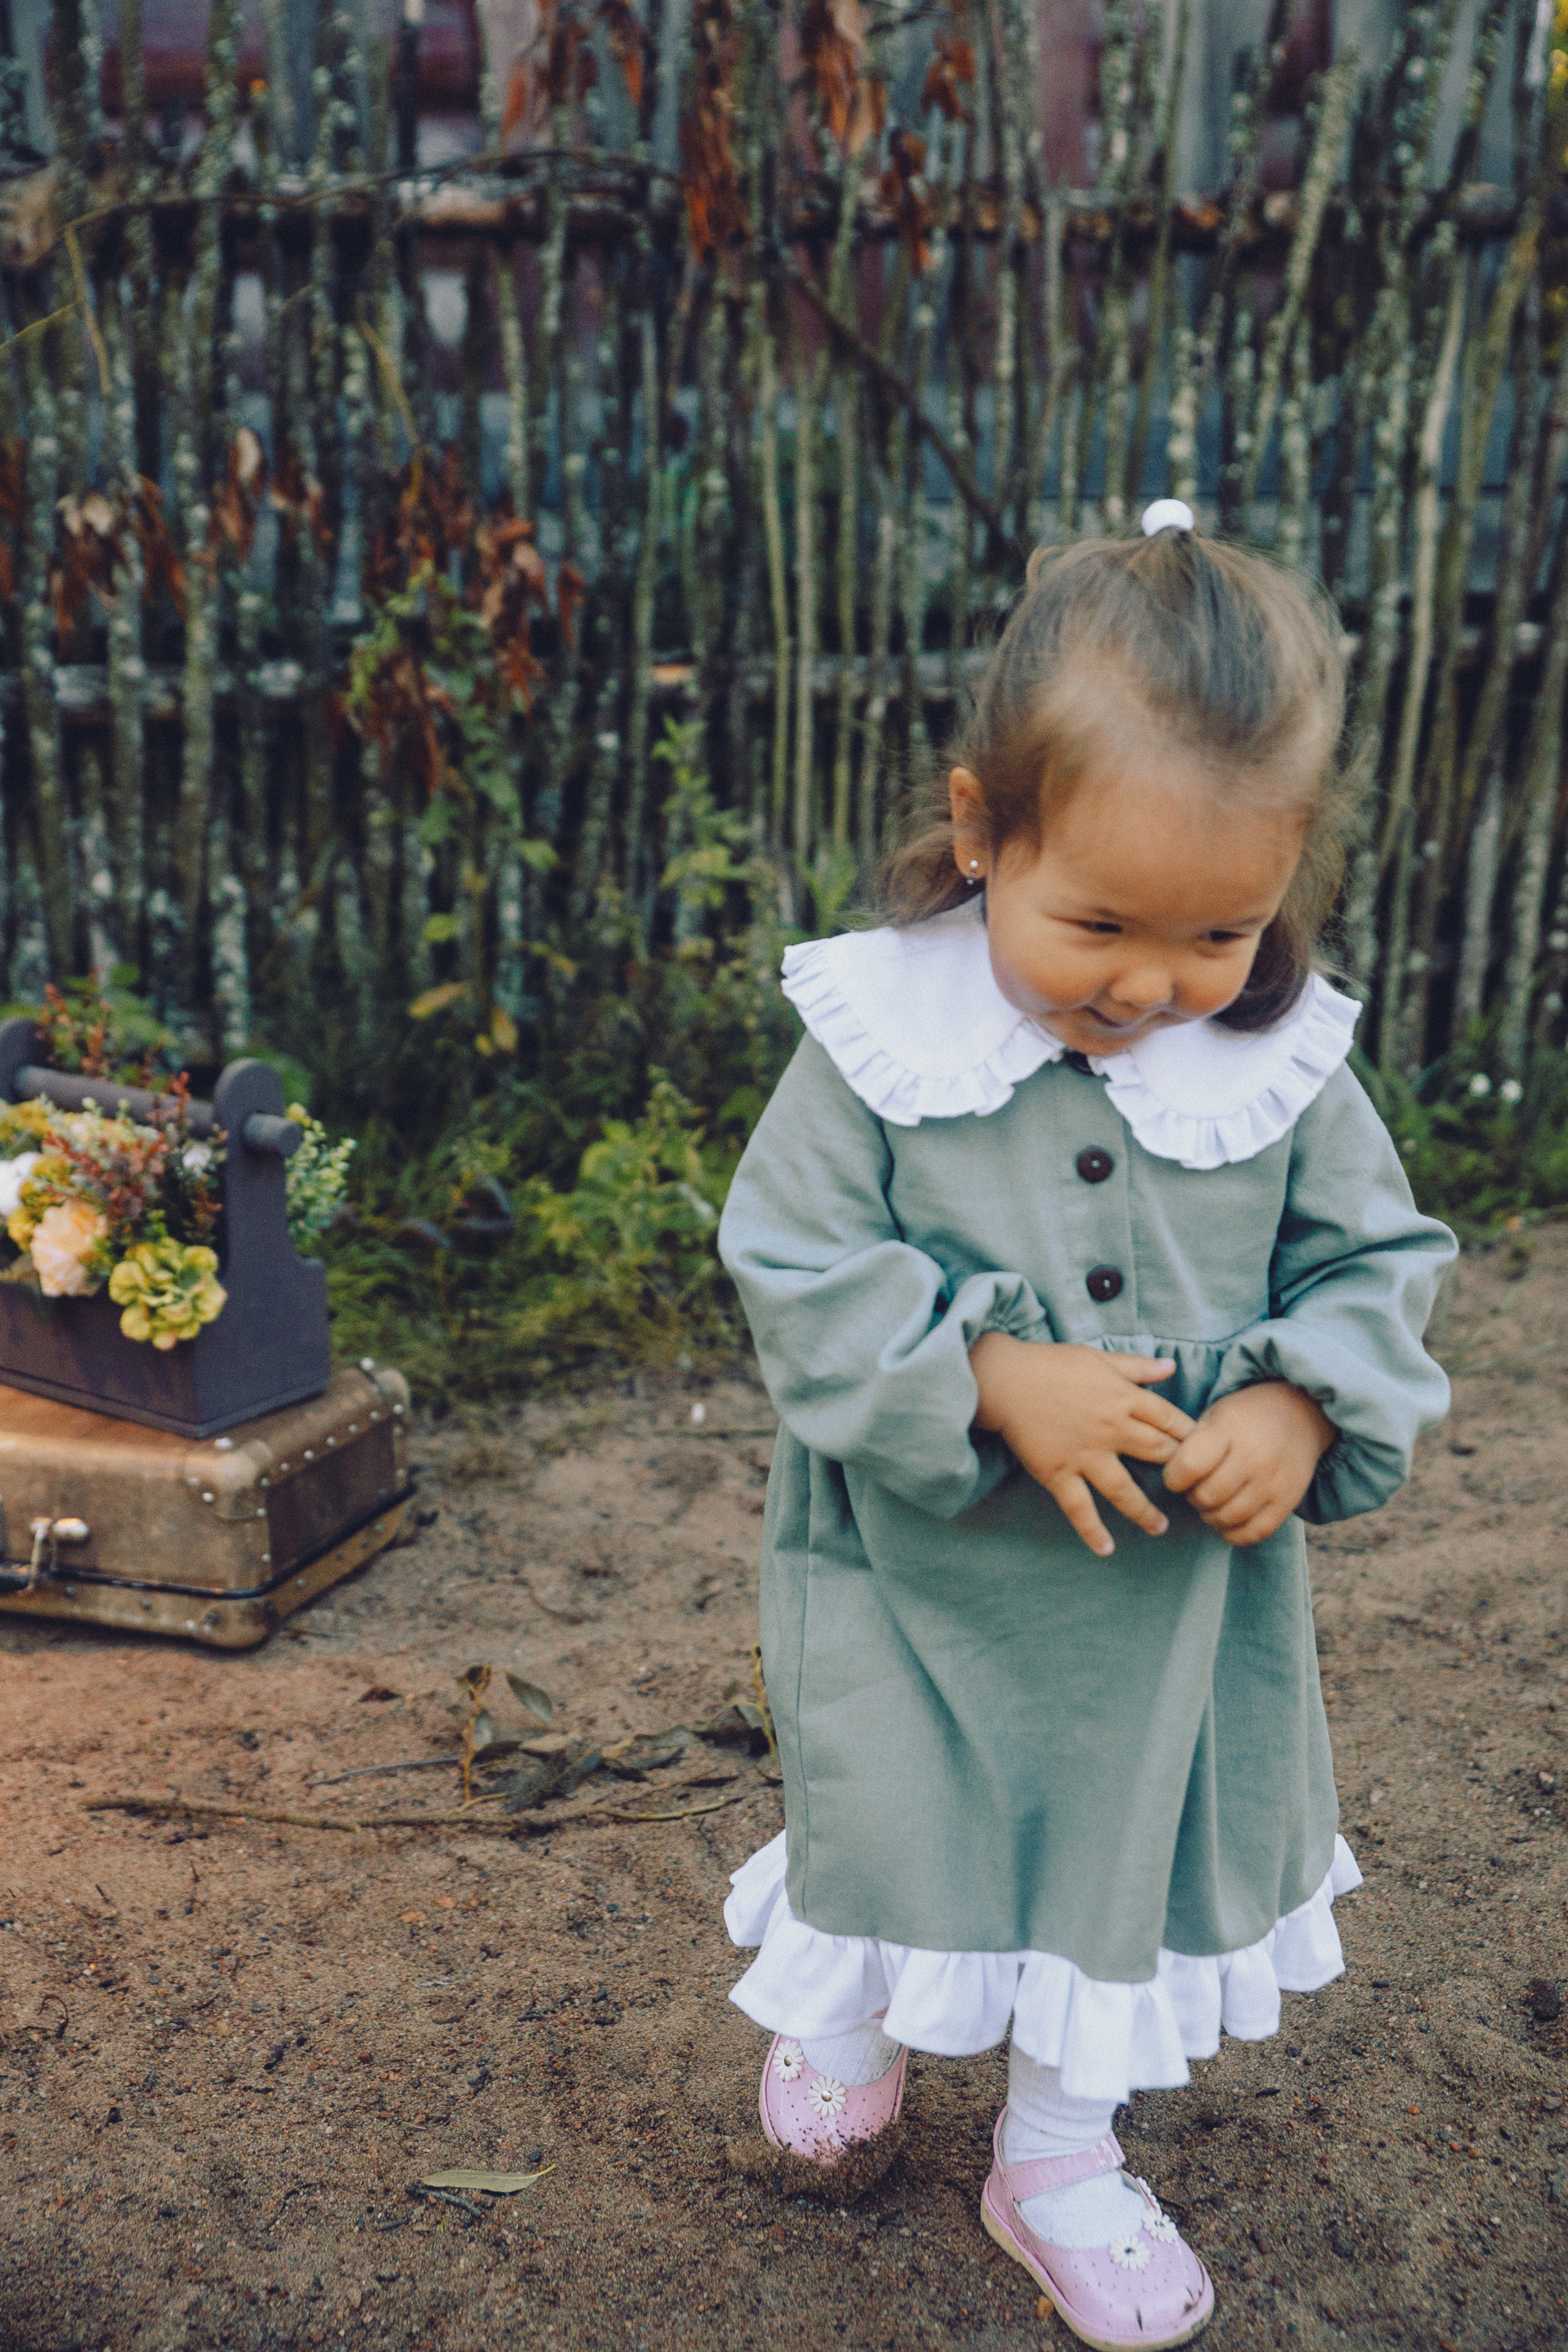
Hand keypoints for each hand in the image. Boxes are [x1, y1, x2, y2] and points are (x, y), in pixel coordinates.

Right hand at [970, 1332, 1195, 1557]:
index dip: (1190, 1434)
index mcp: (1123, 1398)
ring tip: (1159, 1528)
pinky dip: (1092, 1530)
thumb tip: (1172, 1367)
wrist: (1004, 1380)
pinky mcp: (1059, 1473)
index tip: (1206, 1448)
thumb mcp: (1100, 1358)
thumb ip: (1138, 1367)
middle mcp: (1111, 1429)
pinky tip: (1106, 1549)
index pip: (1169, 1419)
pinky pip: (1079, 1508)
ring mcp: (1085, 1455)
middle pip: (1156, 1454)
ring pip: (1123, 1490)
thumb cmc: (1052, 1365)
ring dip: (1144, 1511)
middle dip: (1179, 1470)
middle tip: (1193, 1488)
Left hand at [1161, 1381, 1334, 1546]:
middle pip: (1207, 1496)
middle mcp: (1254, 1458)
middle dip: (1192, 1496)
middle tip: (1196, 1487)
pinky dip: (1233, 1533)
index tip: (1175, 1475)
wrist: (1301, 1414)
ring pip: (1227, 1518)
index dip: (1174, 1477)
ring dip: (1210, 1515)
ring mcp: (1273, 1482)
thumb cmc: (1246, 1417)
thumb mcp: (1216, 1415)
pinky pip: (1254, 1533)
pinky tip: (1228, 1519)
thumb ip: (1192, 1444)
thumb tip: (1170, 1478)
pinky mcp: (1287, 1502)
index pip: (1189, 1466)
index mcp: (1229, 1430)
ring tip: (1212, 1501)